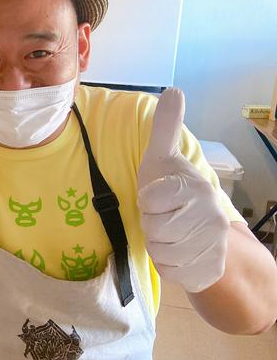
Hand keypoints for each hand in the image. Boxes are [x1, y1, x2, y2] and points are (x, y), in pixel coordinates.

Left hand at [137, 88, 229, 292]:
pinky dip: (167, 264)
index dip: (145, 201)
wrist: (206, 233)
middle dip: (151, 224)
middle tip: (162, 217)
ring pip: (161, 250)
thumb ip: (165, 127)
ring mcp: (214, 245)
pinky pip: (171, 271)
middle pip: (154, 227)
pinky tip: (177, 252)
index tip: (157, 197)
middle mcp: (211, 216)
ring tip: (168, 233)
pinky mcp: (210, 269)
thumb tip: (173, 89)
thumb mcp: (162, 158)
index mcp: (195, 187)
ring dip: (157, 244)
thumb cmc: (172, 191)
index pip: (148, 200)